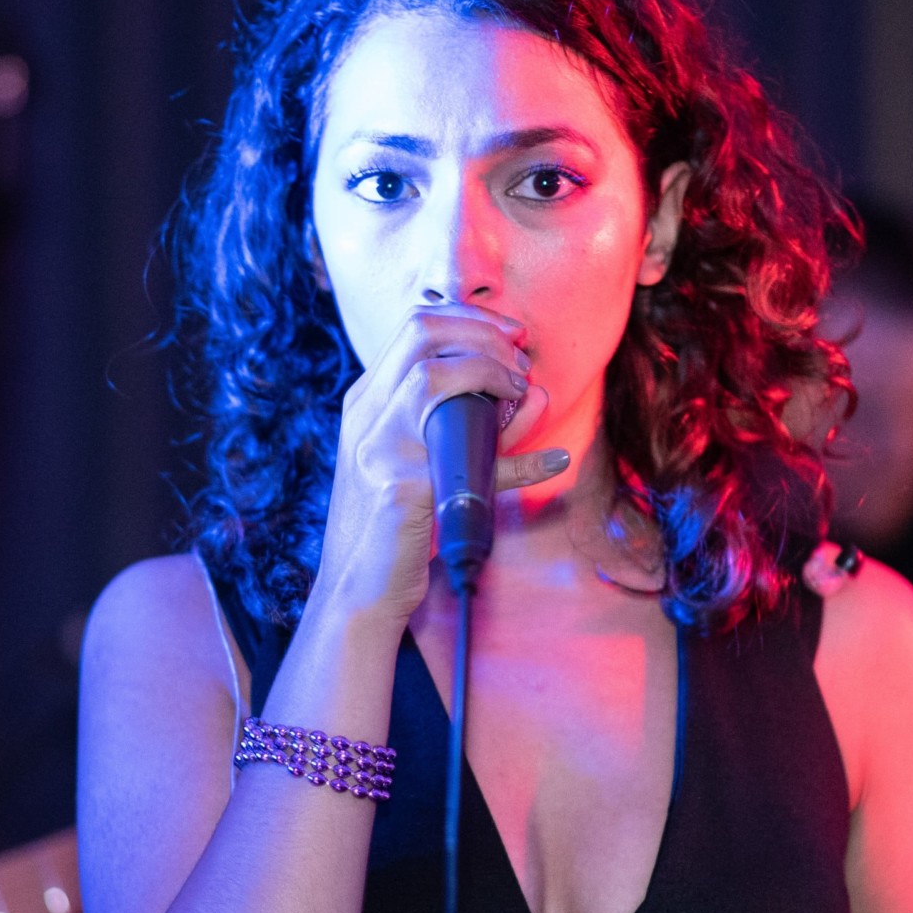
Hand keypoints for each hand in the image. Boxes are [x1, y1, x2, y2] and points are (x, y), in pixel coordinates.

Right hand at [314, 305, 566, 624]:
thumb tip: (537, 393)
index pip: (418, 326)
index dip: (474, 320)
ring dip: (490, 374)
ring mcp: (378, 448)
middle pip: (422, 333)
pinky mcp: (398, 487)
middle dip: (485, 335)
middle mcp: (366, 415)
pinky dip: (520, 460)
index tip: (514, 336)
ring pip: (431, 376)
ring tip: (522, 393)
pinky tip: (552, 462)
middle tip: (522, 362)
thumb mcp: (439, 463)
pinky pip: (469, 458)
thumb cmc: (401, 527)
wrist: (360, 592)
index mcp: (369, 401)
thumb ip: (485, 427)